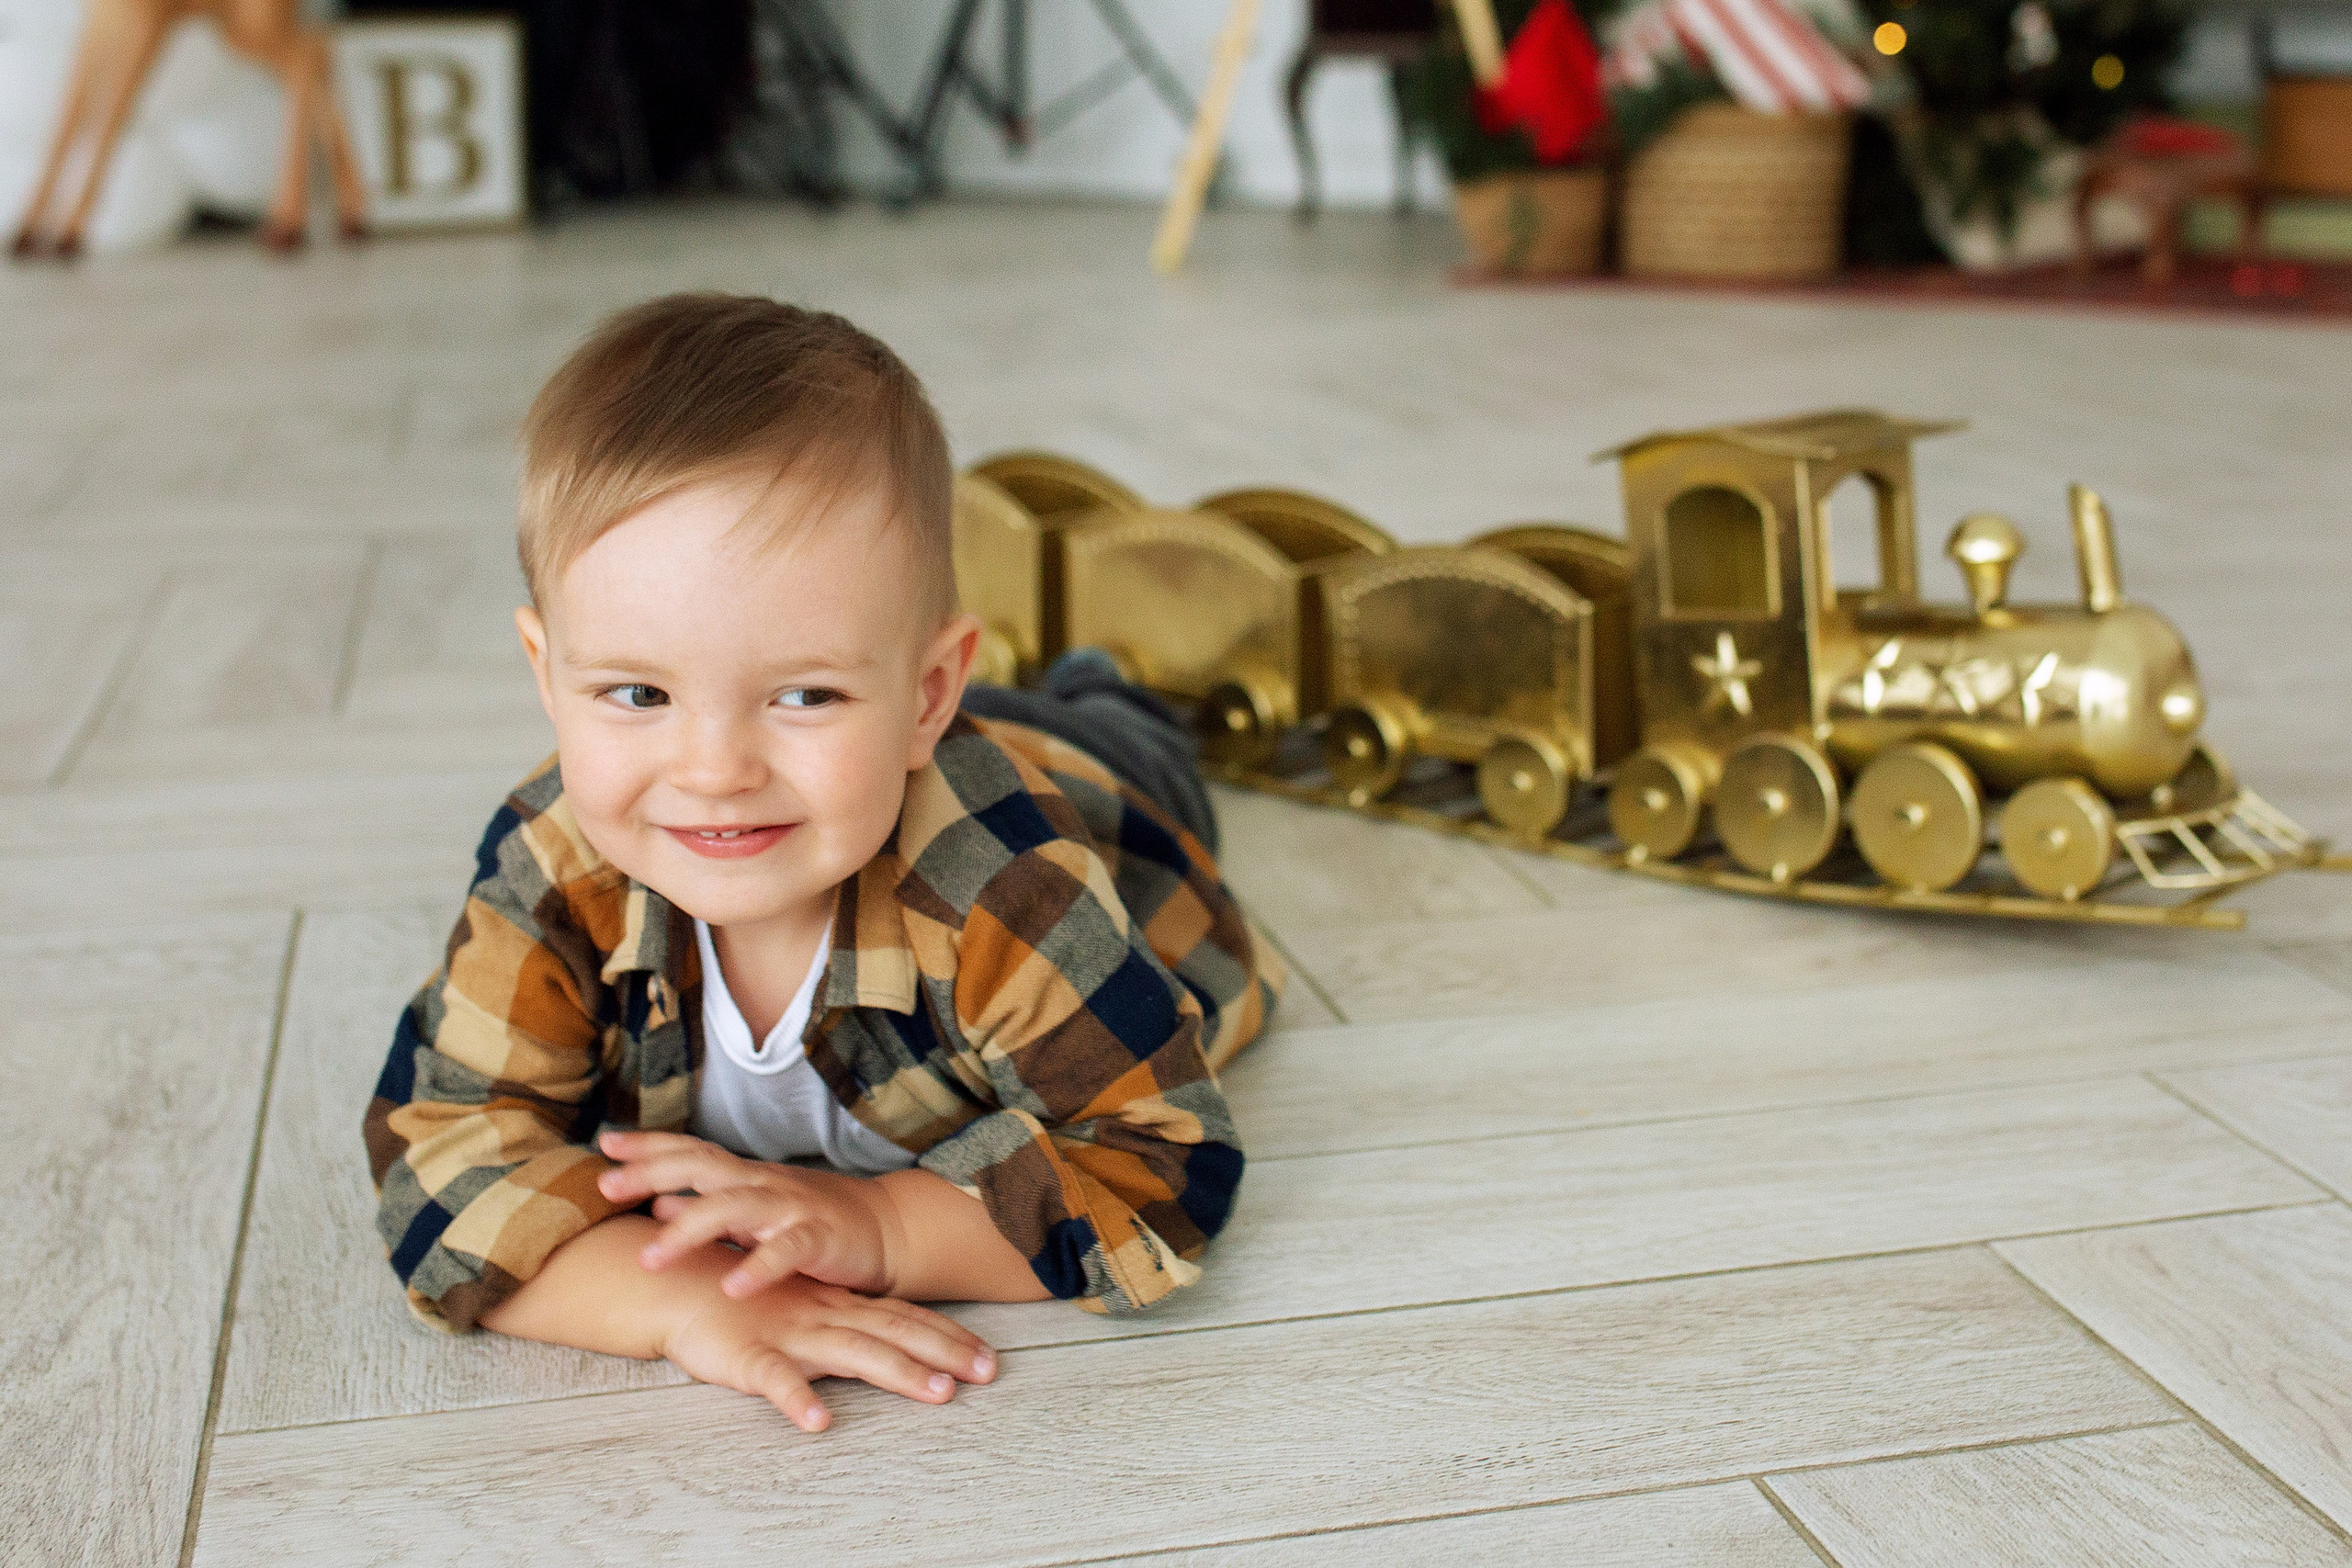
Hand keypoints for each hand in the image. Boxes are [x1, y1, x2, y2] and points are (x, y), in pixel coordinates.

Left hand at [597, 1130, 904, 1298]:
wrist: (885, 1229)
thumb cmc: (811, 1221)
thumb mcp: (754, 1212)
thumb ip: (707, 1205)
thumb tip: (657, 1199)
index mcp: (745, 1176)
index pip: (691, 1150)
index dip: (648, 1145)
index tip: (603, 1144)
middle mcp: (763, 1183)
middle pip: (701, 1167)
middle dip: (651, 1172)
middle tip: (606, 1186)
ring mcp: (791, 1208)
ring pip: (734, 1207)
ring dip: (690, 1228)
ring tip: (650, 1257)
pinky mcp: (819, 1239)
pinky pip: (785, 1251)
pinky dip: (758, 1267)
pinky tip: (731, 1287)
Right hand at [661, 1270, 996, 1432]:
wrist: (679, 1285)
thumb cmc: (748, 1302)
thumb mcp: (806, 1310)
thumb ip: (846, 1324)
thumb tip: (893, 1345)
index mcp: (839, 1307)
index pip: (905, 1319)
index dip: (949, 1337)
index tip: (991, 1359)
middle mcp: (825, 1317)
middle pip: (895, 1333)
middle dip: (945, 1352)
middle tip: (987, 1373)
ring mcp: (790, 1335)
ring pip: (852, 1353)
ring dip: (897, 1371)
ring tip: (937, 1392)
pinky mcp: (748, 1356)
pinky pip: (776, 1380)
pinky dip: (797, 1399)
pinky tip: (819, 1421)